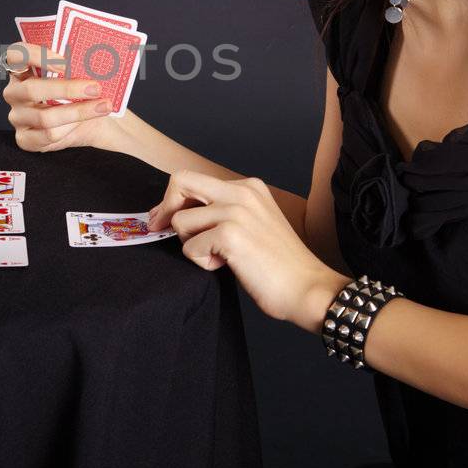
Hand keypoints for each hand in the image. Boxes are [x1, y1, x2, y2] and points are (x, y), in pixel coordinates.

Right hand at [1, 42, 120, 152]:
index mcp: (22, 69)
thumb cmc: (84, 93)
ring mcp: (17, 117)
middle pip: (31, 89)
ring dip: (78, 112)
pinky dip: (71, 129)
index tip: (65, 62)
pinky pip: (48, 135)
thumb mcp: (82, 75)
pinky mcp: (25, 139)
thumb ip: (83, 63)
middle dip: (67, 89)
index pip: (15, 55)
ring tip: (103, 106)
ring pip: (44, 117)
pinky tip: (86, 122)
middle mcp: (14, 92)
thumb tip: (105, 50)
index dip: (35, 55)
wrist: (94, 123)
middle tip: (95, 88)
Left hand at [147, 170, 346, 328]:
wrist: (307, 288)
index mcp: (248, 187)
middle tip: (160, 229)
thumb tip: (176, 212)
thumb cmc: (277, 264)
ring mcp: (236, 211)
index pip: (193, 179)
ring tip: (221, 257)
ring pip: (181, 221)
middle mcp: (242, 192)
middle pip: (180, 181)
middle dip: (165, 208)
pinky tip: (229, 266)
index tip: (162, 218)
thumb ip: (221, 211)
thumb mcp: (251, 223)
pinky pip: (191, 248)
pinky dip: (203, 263)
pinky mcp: (230, 234)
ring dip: (193, 245)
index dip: (172, 200)